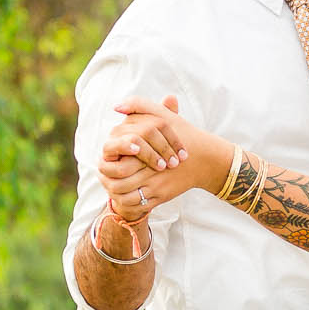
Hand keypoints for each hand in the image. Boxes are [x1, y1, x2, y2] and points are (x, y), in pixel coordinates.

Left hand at [100, 99, 230, 210]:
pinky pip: (137, 204)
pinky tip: (123, 195)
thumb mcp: (162, 116)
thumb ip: (139, 105)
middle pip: (117, 176)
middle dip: (106, 177)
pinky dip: (126, 202)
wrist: (206, 159)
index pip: (116, 155)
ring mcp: (156, 184)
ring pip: (124, 192)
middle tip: (102, 174)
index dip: (106, 160)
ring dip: (113, 191)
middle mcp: (150, 168)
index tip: (103, 159)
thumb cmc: (183, 133)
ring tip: (109, 185)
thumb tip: (116, 107)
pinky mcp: (161, 196)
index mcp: (147, 148)